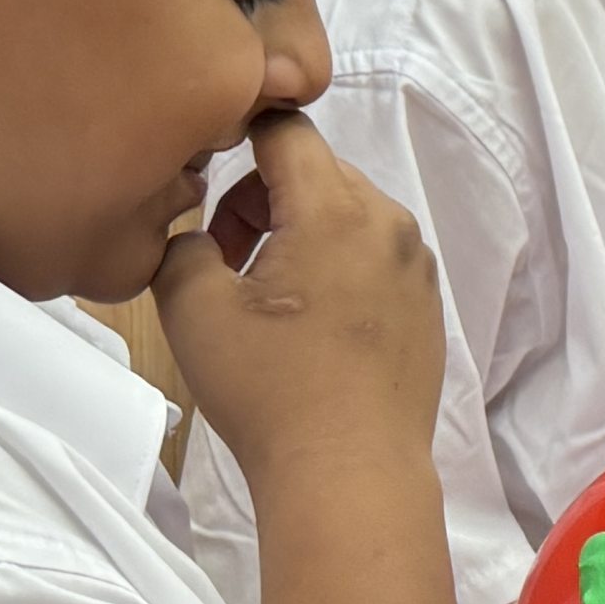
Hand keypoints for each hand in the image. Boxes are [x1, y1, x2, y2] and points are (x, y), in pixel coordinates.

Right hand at [152, 112, 448, 488]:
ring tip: (263, 298)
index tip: (208, 173)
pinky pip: (374, 256)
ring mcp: (415, 265)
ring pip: (347, 214)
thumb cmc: (270, 392)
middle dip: (263, 199)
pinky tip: (307, 326)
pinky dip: (336, 267)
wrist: (350, 473)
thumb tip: (193, 235)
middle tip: (225, 258)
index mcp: (336, 209)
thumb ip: (179, 248)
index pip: (288, 131)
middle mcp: (389, 224)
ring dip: (299, 233)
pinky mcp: (425, 305)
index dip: (240, 136)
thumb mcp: (194, 311)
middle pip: (318, 172)